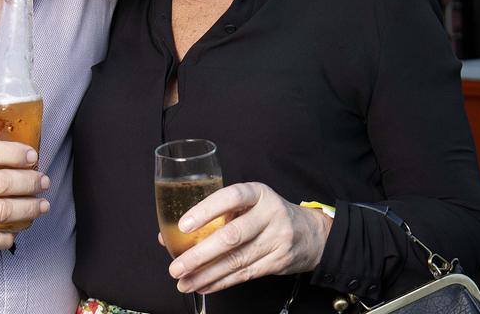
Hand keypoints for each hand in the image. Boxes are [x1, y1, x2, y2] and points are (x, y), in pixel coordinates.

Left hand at [166, 182, 332, 294]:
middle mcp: (269, 214)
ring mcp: (276, 240)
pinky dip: (221, 282)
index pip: (230, 197)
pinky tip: (203, 286)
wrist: (312, 233)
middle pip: (232, 236)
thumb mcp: (249, 203)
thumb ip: (215, 213)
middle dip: (200, 254)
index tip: (183, 225)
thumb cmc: (267, 213)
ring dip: (206, 275)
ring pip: (236, 261)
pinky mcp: (278, 262)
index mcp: (258, 193)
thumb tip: (167, 234)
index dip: (206, 210)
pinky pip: (245, 275)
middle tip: (177, 266)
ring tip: (184, 281)